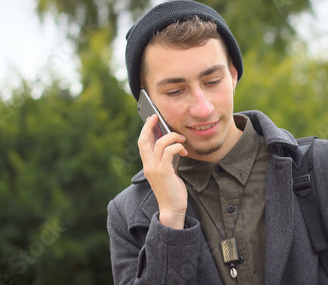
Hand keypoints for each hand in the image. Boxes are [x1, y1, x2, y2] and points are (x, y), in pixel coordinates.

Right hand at [138, 114, 187, 228]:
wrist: (172, 209)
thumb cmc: (172, 191)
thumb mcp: (167, 172)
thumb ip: (166, 160)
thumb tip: (173, 146)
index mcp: (148, 165)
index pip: (142, 143)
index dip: (145, 130)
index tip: (151, 120)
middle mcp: (148, 165)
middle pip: (144, 140)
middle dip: (149, 126)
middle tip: (156, 117)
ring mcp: (155, 168)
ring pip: (160, 143)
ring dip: (173, 137)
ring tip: (182, 140)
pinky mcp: (164, 171)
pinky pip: (170, 151)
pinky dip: (178, 147)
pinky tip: (184, 150)